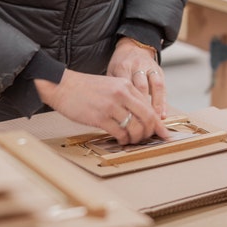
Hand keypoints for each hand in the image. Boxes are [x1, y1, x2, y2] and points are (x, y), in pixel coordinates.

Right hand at [34, 69, 167, 144]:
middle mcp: (122, 94)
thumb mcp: (110, 86)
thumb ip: (126, 98)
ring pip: (135, 128)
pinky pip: (119, 133)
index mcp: (126, 86)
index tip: (164, 134)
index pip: (150, 107)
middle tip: (145, 139)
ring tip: (131, 141)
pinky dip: (123, 140)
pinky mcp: (100, 117)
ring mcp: (111, 106)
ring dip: (136, 139)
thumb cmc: (85, 88)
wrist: (62, 85)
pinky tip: (120, 140)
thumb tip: (139, 116)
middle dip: (149, 133)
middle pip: (147, 119)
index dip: (158, 124)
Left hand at [107, 37, 167, 118]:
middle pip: (142, 87)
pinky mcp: (159, 71)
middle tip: (141, 123)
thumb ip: (113, 88)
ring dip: (156, 105)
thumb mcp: (111, 72)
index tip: (127, 119)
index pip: (126, 86)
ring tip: (155, 121)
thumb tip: (112, 111)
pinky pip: (163, 87)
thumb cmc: (119, 65)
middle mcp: (138, 66)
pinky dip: (163, 102)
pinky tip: (162, 115)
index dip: (128, 103)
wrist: (133, 47)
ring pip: (156, 86)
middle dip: (143, 106)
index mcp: (123, 67)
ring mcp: (150, 68)